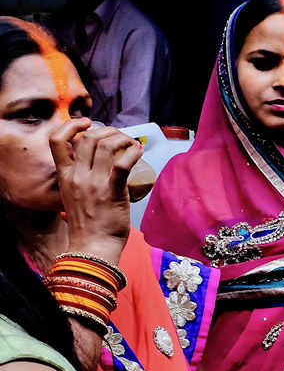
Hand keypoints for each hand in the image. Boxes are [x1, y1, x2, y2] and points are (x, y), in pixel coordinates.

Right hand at [49, 119, 140, 264]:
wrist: (93, 247)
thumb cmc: (88, 225)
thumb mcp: (73, 196)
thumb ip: (77, 179)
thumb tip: (91, 166)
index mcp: (64, 175)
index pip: (57, 140)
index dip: (72, 126)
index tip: (87, 123)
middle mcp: (77, 176)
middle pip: (88, 137)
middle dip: (107, 131)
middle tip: (120, 137)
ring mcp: (94, 183)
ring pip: (106, 145)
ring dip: (122, 139)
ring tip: (132, 144)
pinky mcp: (113, 191)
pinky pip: (123, 163)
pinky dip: (132, 152)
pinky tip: (138, 152)